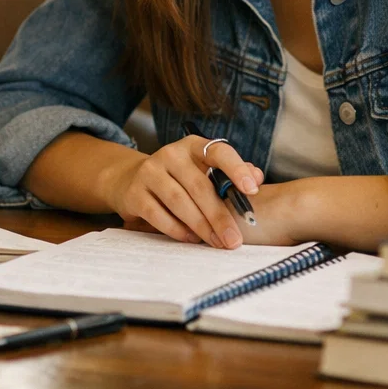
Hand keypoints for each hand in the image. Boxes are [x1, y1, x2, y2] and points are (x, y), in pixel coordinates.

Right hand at [102, 135, 262, 248]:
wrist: (131, 180)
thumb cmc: (179, 179)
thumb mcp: (203, 171)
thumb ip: (230, 174)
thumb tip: (256, 177)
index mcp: (193, 146)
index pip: (218, 151)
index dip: (236, 169)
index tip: (252, 190)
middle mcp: (170, 154)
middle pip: (199, 186)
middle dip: (219, 216)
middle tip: (234, 240)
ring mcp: (150, 172)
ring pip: (179, 202)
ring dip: (201, 226)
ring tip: (216, 242)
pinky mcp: (135, 193)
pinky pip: (158, 215)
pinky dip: (177, 230)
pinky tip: (191, 238)